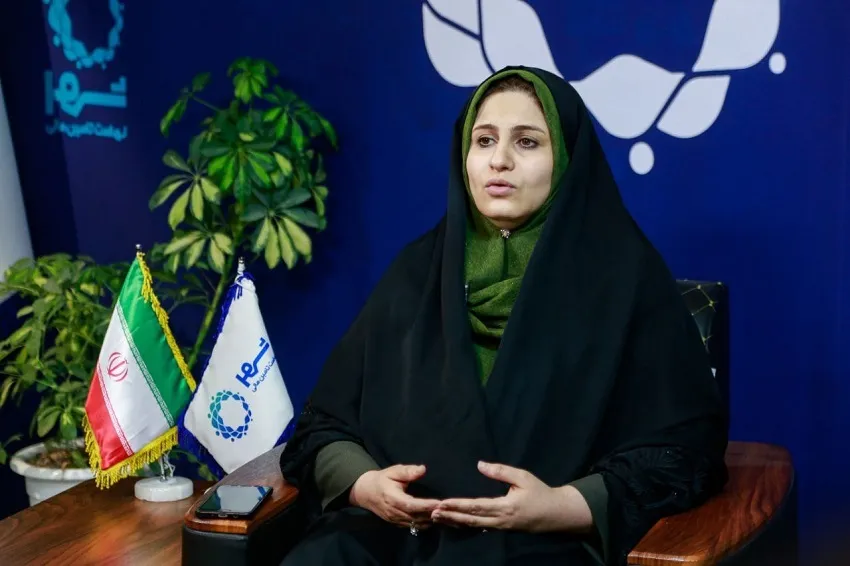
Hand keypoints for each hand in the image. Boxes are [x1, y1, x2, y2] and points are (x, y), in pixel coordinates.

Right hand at [349, 464, 440, 528]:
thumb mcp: (393, 471)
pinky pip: (413, 527)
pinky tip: (436, 520)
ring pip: (416, 524)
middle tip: (448, 510)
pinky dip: (425, 524)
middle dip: (432, 514)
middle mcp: (394, 512)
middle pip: (416, 517)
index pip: (411, 504)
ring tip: (445, 516)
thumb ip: (407, 471)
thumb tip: (422, 469)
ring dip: (430, 521)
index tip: (439, 502)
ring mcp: (395, 520)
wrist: (365, 493)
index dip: (425, 505)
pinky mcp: (397, 524)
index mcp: (392, 498)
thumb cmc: (382, 479)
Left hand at [431, 461, 591, 532]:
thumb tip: (480, 464)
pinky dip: (465, 525)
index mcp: (504, 507)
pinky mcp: (501, 529)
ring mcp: (500, 527)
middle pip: (470, 519)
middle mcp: (499, 520)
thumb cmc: (540, 493)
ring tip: (437, 518)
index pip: (476, 506)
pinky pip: (480, 528)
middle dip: (450, 516)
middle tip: (431, 512)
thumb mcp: (523, 477)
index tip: (442, 502)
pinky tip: (455, 522)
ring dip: (454, 522)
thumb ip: (501, 471)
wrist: (555, 514)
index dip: (458, 505)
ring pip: (473, 526)